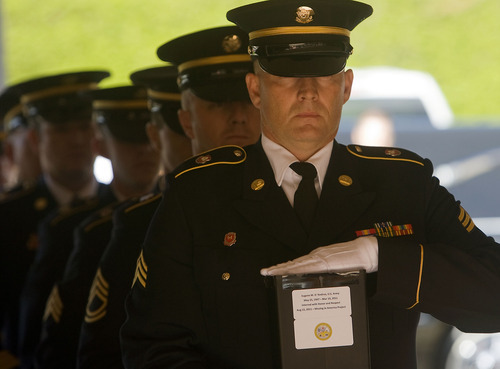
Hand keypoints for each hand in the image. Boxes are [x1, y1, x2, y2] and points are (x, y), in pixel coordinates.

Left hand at [260, 236, 377, 275]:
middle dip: (278, 268)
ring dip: (282, 268)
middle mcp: (316, 255)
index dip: (284, 267)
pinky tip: (287, 271)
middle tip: (265, 272)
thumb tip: (318, 280)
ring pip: (297, 264)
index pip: (298, 263)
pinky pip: (307, 266)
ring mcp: (319, 257)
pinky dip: (296, 269)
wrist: (366, 252)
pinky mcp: (325, 261)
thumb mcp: (337, 267)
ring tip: (270, 272)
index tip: (273, 270)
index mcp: (318, 257)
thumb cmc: (354, 260)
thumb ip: (326, 271)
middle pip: (293, 264)